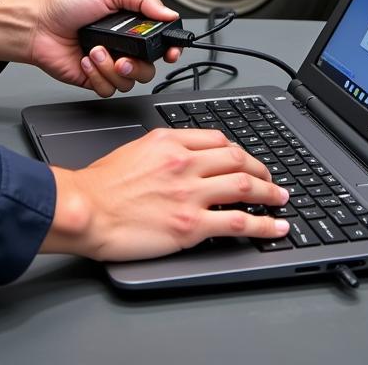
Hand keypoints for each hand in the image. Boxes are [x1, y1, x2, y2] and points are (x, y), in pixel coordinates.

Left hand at [33, 0, 181, 95]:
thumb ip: (143, 0)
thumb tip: (169, 13)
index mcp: (132, 25)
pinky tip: (86, 60)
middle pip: (149, 68)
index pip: (160, 41)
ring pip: (129, 81)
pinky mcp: (95, 80)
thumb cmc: (68, 6)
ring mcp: (110, 64)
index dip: (170, 50)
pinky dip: (97, 75)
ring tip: (96, 51)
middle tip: (124, 58)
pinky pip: (109, 89)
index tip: (170, 53)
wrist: (40, 26)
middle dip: (137, 65)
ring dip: (111, 67)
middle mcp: (124, 46)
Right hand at [42, 128, 290, 258]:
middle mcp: (185, 162)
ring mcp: (191, 193)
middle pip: (237, 159)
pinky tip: (276, 228)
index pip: (218, 140)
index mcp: (171, 142)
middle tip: (271, 179)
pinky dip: (264, 225)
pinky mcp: (191, 224)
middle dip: (261, 169)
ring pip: (245, 186)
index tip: (246, 160)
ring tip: (281, 199)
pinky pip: (239, 222)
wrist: (85, 209)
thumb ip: (164, 148)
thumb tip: (185, 155)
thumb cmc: (101, 185)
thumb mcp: (135, 148)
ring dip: (270, 193)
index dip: (239, 151)